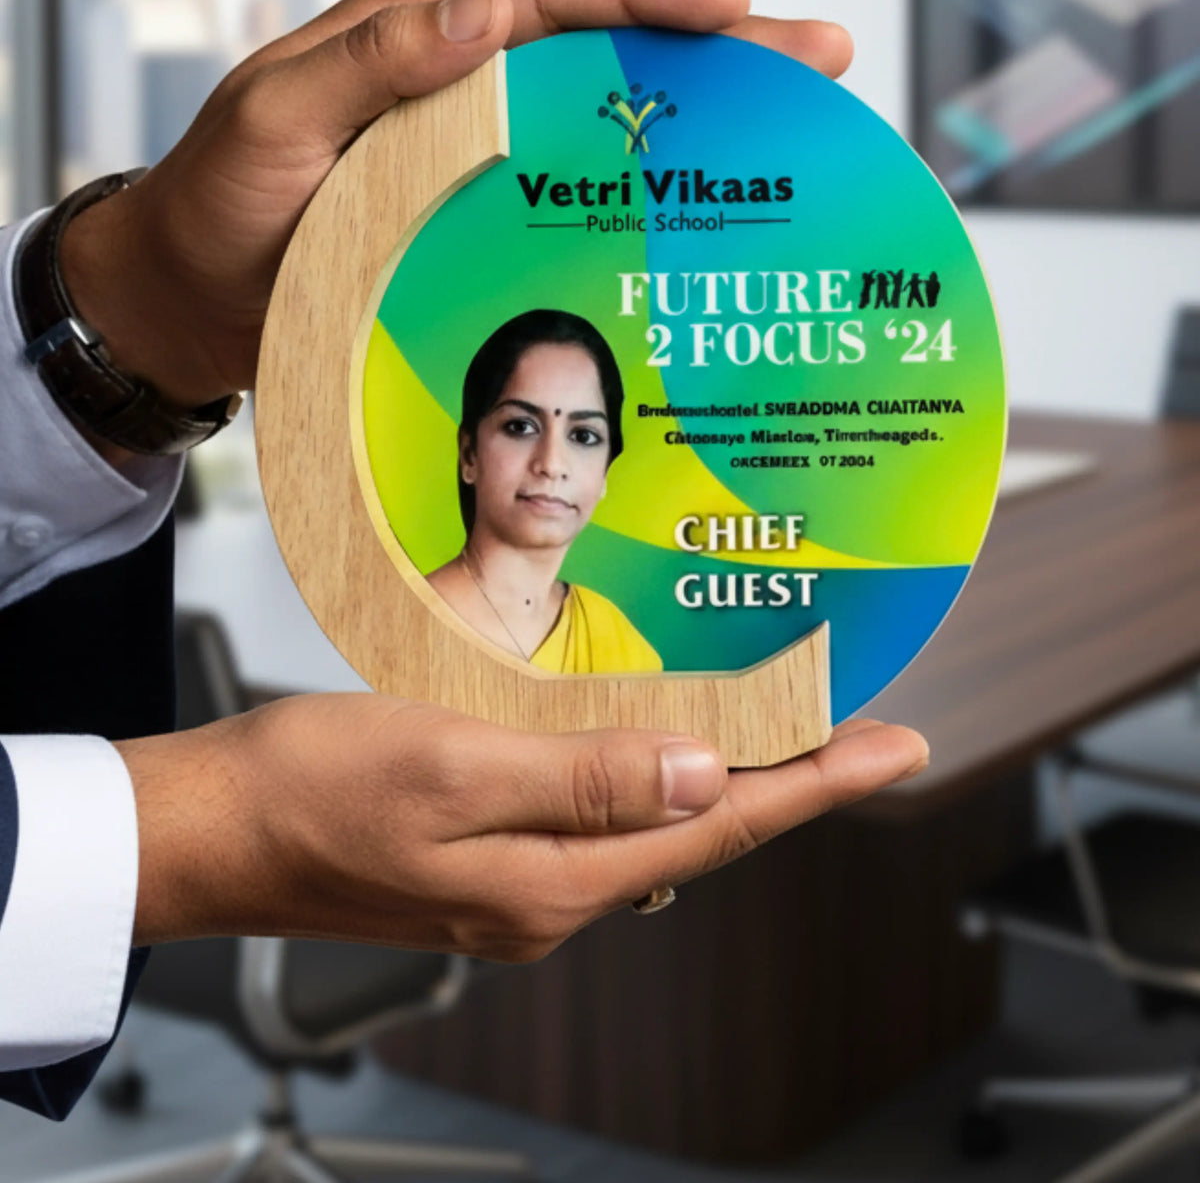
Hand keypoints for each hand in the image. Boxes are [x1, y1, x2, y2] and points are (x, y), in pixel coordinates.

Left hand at [59, 0, 851, 414]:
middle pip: (604, 52)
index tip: (729, 8)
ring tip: (797, 131)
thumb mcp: (277, 120)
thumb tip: (485, 7)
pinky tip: (707, 226)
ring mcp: (478, 154)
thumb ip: (372, 62)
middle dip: (715, 49)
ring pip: (606, 124)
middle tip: (820, 52)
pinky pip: (576, 197)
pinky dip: (645, 201)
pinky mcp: (481, 217)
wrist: (183, 303)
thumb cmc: (216, 206)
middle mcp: (463, 84)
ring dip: (700, 124)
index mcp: (420, 36)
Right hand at [117, 699, 923, 954]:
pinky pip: (600, 821)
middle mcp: (551, 899)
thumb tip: (703, 776)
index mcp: (553, 883)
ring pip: (654, 829)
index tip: (898, 747)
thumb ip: (584, 776)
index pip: (720, 829)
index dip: (818, 785)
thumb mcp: (455, 766)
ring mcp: (519, 888)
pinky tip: (660, 745)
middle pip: (702, 835)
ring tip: (787, 732)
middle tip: (863, 730)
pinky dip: (651, 779)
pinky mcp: (489, 864)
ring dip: (727, 780)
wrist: (214, 827)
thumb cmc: (314, 787)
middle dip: (792, 783)